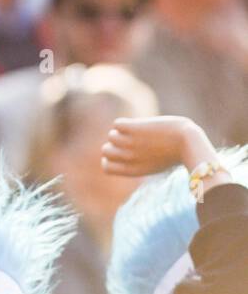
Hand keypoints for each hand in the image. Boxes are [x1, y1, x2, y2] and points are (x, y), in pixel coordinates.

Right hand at [102, 116, 218, 177]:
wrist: (189, 142)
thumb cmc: (176, 154)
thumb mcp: (155, 164)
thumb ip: (137, 162)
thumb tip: (121, 152)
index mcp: (134, 170)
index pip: (106, 167)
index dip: (111, 159)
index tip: (122, 154)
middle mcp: (129, 158)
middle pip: (105, 150)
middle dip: (116, 145)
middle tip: (132, 141)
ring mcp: (130, 143)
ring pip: (111, 136)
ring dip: (123, 132)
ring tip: (139, 132)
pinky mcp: (133, 128)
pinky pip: (117, 124)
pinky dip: (125, 123)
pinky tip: (139, 125)